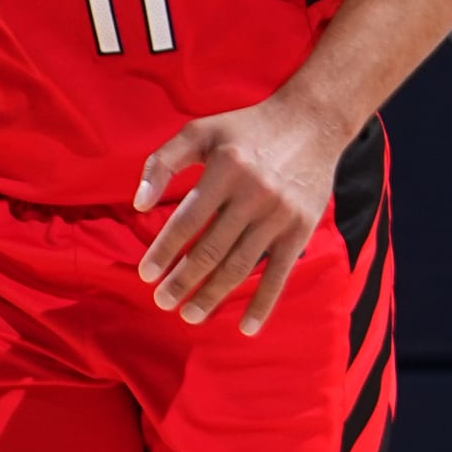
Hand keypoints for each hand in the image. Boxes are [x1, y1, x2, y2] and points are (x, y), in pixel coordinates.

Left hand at [134, 92, 347, 333]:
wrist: (312, 123)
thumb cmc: (246, 128)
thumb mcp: (200, 131)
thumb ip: (162, 162)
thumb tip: (138, 205)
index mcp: (226, 168)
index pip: (187, 220)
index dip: (163, 251)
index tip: (146, 275)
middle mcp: (254, 193)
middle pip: (211, 249)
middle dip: (182, 281)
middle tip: (161, 302)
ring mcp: (280, 215)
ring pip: (240, 266)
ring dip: (212, 296)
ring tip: (189, 314)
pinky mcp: (301, 229)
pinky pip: (279, 274)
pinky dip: (263, 304)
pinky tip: (246, 328)